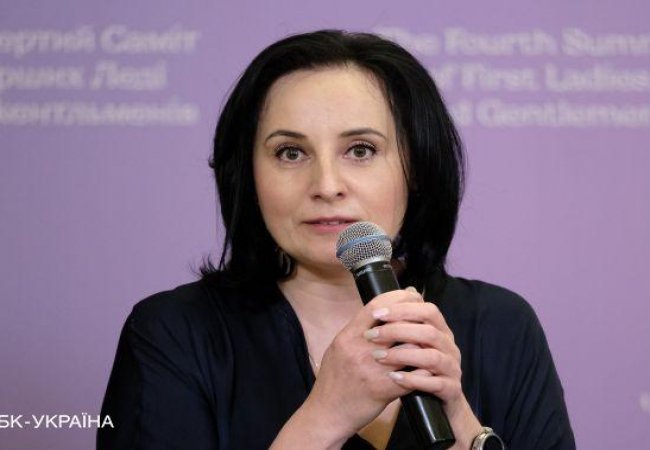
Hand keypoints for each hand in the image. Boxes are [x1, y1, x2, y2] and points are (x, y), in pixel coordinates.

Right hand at [300, 288, 421, 440]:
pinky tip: (430, 367)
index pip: (376, 306)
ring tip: (431, 342)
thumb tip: (378, 313)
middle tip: (428, 316)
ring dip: (423, 345)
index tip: (411, 295)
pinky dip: (423, 370)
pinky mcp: (382, 390)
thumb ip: (358, 331)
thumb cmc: (334, 380)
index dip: (398, 297)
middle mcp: (359, 349)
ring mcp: (371, 369)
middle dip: (416, 317)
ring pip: (408, 348)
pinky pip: (411, 376)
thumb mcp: (339, 348)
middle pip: (396, 323)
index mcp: (348, 336)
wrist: (327, 413)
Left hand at [366, 287, 481, 447]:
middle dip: (399, 330)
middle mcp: (449, 347)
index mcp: (440, 331)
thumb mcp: (411, 345)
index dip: (403, 309)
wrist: (439, 404)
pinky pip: (435, 384)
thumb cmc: (420, 370)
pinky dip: (413, 380)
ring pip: (432, 357)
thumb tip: (385, 302)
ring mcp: (452, 368)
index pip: (428, 310)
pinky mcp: (451, 390)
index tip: (376, 313)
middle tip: (371, 335)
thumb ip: (402, 325)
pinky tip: (393, 378)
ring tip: (377, 357)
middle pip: (430, 331)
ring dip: (403, 355)